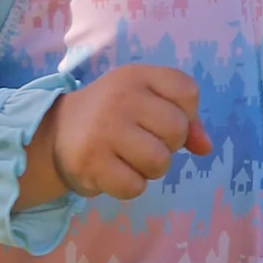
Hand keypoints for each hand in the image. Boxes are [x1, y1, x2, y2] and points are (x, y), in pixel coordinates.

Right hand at [19, 64, 212, 206]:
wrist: (56, 134)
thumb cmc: (112, 118)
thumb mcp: (145, 104)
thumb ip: (183, 119)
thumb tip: (205, 147)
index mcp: (136, 75)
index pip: (187, 91)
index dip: (186, 113)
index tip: (161, 119)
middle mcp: (120, 96)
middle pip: (177, 130)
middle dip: (168, 145)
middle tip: (143, 142)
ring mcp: (104, 129)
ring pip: (159, 162)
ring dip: (150, 169)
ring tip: (129, 158)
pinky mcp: (91, 161)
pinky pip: (135, 186)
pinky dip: (130, 186)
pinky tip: (113, 171)